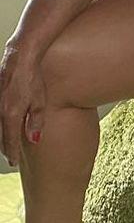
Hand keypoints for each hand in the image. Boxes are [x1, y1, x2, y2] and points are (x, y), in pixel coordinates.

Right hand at [0, 40, 44, 166]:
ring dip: (2, 137)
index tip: (15, 164)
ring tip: (8, 147)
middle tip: (12, 158)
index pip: (10, 140)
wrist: (21, 58)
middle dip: (6, 148)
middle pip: (1, 136)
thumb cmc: (34, 78)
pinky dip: (1, 125)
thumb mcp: (41, 102)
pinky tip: (6, 127)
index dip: (12, 153)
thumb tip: (35, 141)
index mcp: (11, 114)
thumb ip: (36, 122)